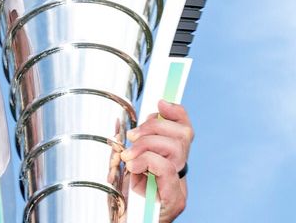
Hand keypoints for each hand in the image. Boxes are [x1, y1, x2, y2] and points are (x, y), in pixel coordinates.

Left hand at [121, 100, 193, 221]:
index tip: (160, 102)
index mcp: (170, 163)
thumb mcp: (121, 166)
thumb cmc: (119, 202)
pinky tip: (133, 167)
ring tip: (128, 157)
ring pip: (175, 148)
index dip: (176, 113)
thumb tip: (122, 124)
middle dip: (155, 126)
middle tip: (133, 136)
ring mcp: (179, 187)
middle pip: (183, 135)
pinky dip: (147, 160)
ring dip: (147, 144)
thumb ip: (128, 147)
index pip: (184, 131)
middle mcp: (179, 174)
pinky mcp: (174, 200)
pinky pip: (166, 168)